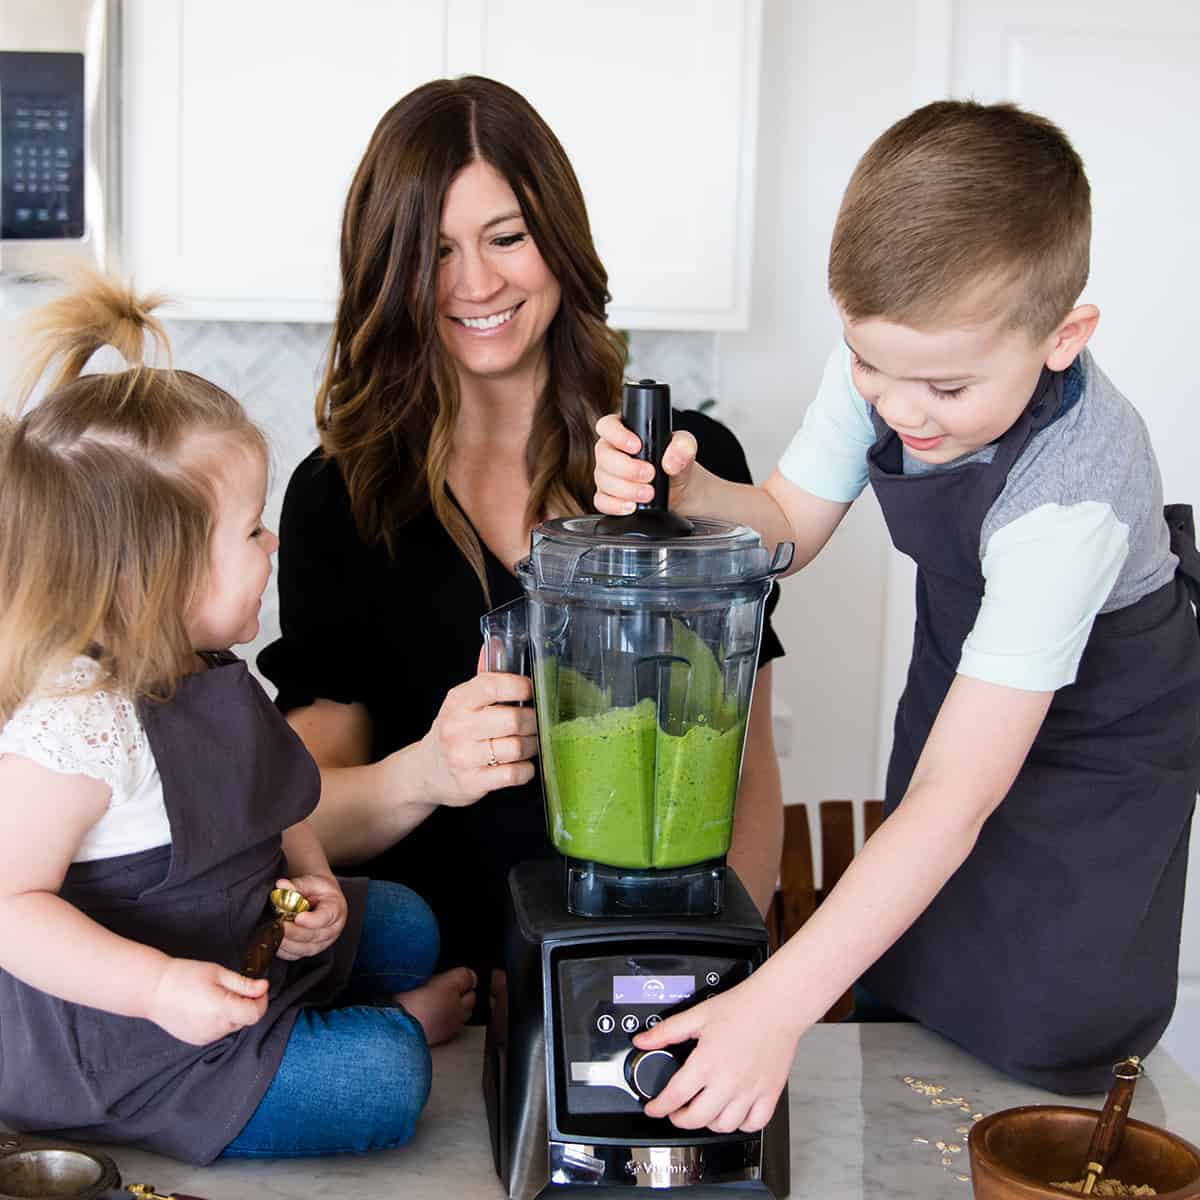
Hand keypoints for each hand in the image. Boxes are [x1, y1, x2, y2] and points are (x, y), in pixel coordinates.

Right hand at [147, 957, 268, 1045]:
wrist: (153, 990)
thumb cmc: (185, 976)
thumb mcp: (218, 973)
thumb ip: (244, 984)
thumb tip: (264, 987)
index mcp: (222, 1010)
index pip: (256, 1014)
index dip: (262, 1000)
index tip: (258, 988)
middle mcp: (215, 1028)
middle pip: (245, 1020)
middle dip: (247, 1004)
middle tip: (234, 987)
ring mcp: (206, 1037)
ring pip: (233, 1026)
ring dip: (233, 1012)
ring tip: (215, 995)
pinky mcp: (198, 1041)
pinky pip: (219, 1031)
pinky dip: (220, 1020)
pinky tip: (206, 1007)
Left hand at [275, 873, 347, 959]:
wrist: (319, 898)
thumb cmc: (317, 890)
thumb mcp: (311, 882)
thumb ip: (296, 885)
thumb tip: (281, 885)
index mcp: (335, 910)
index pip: (325, 918)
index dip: (312, 920)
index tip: (298, 918)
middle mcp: (332, 929)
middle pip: (313, 936)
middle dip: (294, 932)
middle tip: (279, 924)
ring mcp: (322, 942)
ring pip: (305, 949)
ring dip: (287, 943)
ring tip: (274, 933)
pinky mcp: (310, 949)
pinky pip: (297, 955)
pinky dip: (284, 951)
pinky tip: (275, 942)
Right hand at [417, 671, 537, 806]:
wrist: (426, 771)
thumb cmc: (453, 733)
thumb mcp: (461, 703)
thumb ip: (484, 677)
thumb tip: (499, 642)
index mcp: (457, 702)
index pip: (493, 686)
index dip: (520, 687)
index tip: (529, 692)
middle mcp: (457, 728)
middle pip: (513, 719)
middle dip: (532, 721)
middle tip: (534, 723)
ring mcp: (463, 758)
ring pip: (517, 748)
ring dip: (532, 746)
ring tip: (529, 743)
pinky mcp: (472, 783)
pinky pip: (514, 774)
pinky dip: (526, 769)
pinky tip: (522, 764)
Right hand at [593, 414, 699, 515]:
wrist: (679, 490)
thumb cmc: (675, 462)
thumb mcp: (686, 447)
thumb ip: (683, 447)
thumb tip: (671, 462)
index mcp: (626, 431)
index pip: (608, 426)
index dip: (617, 435)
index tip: (637, 446)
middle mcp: (612, 452)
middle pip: (603, 455)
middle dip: (627, 468)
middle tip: (650, 474)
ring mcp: (607, 475)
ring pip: (603, 480)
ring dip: (626, 489)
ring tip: (648, 493)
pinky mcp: (607, 497)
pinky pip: (602, 502)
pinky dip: (616, 505)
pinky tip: (632, 506)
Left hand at [631, 972, 801, 1132]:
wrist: (777, 1005)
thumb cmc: (742, 1007)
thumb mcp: (697, 1015)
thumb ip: (667, 1031)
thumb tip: (643, 1040)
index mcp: (707, 1062)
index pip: (675, 1096)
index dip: (659, 1107)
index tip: (654, 1108)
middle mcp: (728, 1081)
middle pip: (697, 1118)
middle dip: (680, 1119)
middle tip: (676, 1111)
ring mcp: (750, 1091)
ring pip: (724, 1125)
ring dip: (709, 1122)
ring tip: (703, 1110)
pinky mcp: (770, 1094)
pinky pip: (754, 1123)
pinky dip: (741, 1124)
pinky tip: (734, 1113)